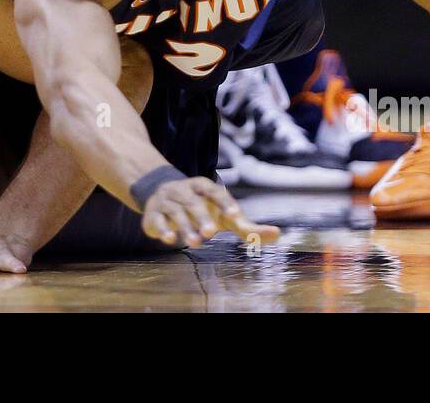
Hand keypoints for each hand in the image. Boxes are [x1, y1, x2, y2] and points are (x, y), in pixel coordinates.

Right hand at [141, 176, 279, 248]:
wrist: (161, 194)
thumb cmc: (203, 208)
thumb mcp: (224, 214)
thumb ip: (247, 225)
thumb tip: (277, 234)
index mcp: (202, 187)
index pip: (214, 191)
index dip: (224, 202)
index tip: (235, 214)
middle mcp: (183, 191)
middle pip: (193, 202)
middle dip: (202, 216)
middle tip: (211, 233)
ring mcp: (166, 202)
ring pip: (175, 212)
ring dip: (185, 226)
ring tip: (196, 242)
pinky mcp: (153, 215)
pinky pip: (156, 220)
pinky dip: (162, 229)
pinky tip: (170, 239)